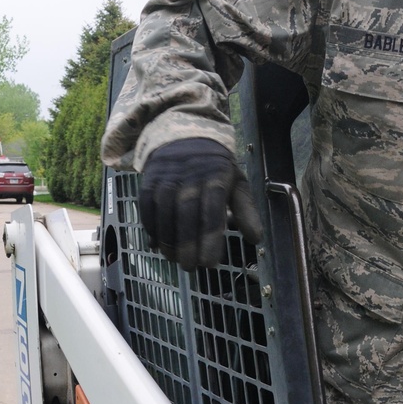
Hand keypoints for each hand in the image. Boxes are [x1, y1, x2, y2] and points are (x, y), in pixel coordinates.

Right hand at [138, 138, 261, 269]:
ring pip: (164, 212)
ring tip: (175, 260)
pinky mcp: (149, 181)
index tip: (209, 264)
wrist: (184, 136)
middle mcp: (190, 177)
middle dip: (187, 244)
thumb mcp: (237, 182)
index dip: (210, 238)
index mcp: (216, 178)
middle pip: (186, 213)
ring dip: (168, 240)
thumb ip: (246, 210)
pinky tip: (157, 245)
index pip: (213, 210)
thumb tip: (256, 239)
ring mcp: (166, 178)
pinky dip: (151, 228)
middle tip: (191, 267)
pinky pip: (146, 208)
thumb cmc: (216, 168)